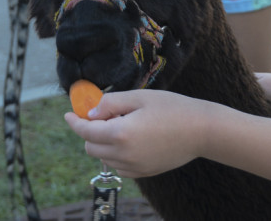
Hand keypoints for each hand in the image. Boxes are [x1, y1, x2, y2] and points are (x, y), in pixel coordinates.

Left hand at [64, 90, 219, 177]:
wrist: (201, 130)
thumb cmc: (172, 108)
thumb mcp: (139, 97)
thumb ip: (111, 103)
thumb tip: (90, 113)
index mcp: (120, 133)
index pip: (85, 131)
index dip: (74, 122)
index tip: (69, 115)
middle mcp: (123, 155)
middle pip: (91, 146)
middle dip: (91, 131)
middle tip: (108, 114)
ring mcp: (134, 167)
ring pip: (104, 157)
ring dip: (105, 142)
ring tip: (126, 124)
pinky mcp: (143, 173)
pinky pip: (120, 165)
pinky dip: (117, 153)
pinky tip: (134, 139)